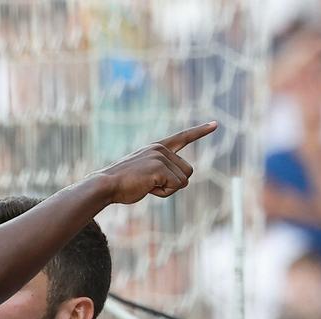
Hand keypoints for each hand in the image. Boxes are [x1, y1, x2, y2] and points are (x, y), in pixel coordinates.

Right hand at [93, 122, 216, 203]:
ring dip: (168, 189)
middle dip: (174, 183)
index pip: (183, 137)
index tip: (215, 124)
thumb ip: (163, 172)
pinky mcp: (159, 168)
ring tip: (147, 186)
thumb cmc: (123, 184)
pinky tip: (147, 188)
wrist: (105, 185)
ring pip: (184, 180)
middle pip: (189, 171)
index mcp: (157, 148)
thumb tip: (183, 181)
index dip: (200, 131)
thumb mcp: (145, 173)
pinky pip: (175, 186)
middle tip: (151, 184)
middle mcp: (160, 149)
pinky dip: (163, 193)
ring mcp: (160, 157)